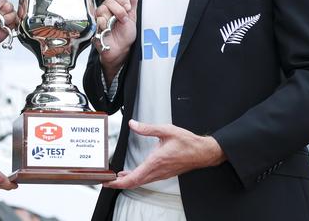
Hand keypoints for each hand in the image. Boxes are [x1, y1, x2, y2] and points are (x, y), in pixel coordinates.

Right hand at [95, 0, 138, 83]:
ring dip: (113, 17)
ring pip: (103, 8)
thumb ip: (133, 1)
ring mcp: (100, 17)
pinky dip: (105, 23)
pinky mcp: (95, 25)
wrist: (121, 49)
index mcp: (115, 6)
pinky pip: (98, 19)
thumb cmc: (125, 35)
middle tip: (123, 17)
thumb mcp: (132, 16)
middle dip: (119, 9)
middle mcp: (106, 10)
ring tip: (116, 24)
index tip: (127, 7)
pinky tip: (108, 28)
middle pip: (108, 0)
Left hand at [103, 120, 224, 189]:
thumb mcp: (166, 130)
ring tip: (115, 178)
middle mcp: (157, 171)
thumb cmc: (187, 143)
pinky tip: (131, 174)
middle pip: (135, 182)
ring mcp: (161, 174)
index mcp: (156, 162)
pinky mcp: (164, 173)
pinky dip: (136, 178)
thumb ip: (147, 128)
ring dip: (127, 181)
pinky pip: (147, 179)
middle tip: (106, 182)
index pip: (134, 177)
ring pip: (141, 181)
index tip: (109, 182)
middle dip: (119, 184)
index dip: (119, 182)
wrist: (202, 152)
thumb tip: (133, 124)